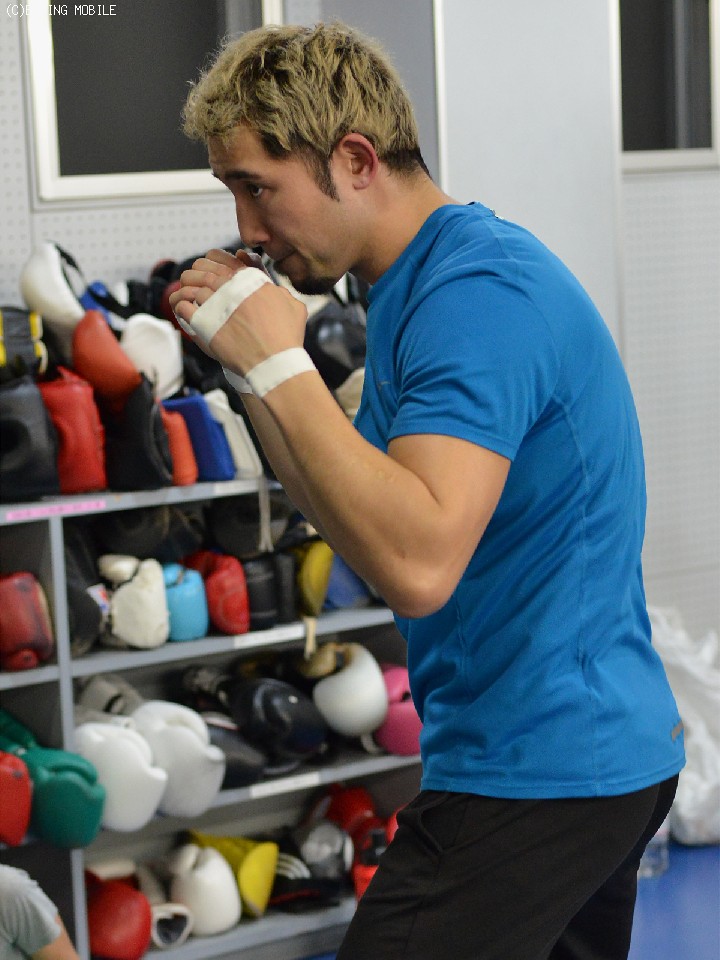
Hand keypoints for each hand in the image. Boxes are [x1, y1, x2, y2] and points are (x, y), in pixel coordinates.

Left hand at [169, 248, 307, 374]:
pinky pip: (184, 306)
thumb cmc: (286, 338)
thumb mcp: (294, 306)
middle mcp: (231, 287)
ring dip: (187, 289)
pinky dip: (181, 306)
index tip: (211, 272)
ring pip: (190, 286)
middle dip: (196, 274)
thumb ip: (281, 292)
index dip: (213, 262)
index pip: (223, 260)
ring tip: (187, 297)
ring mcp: (215, 303)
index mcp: (250, 279)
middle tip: (195, 282)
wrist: (273, 362)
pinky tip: (184, 311)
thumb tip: (273, 288)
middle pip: (203, 269)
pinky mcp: (203, 323)